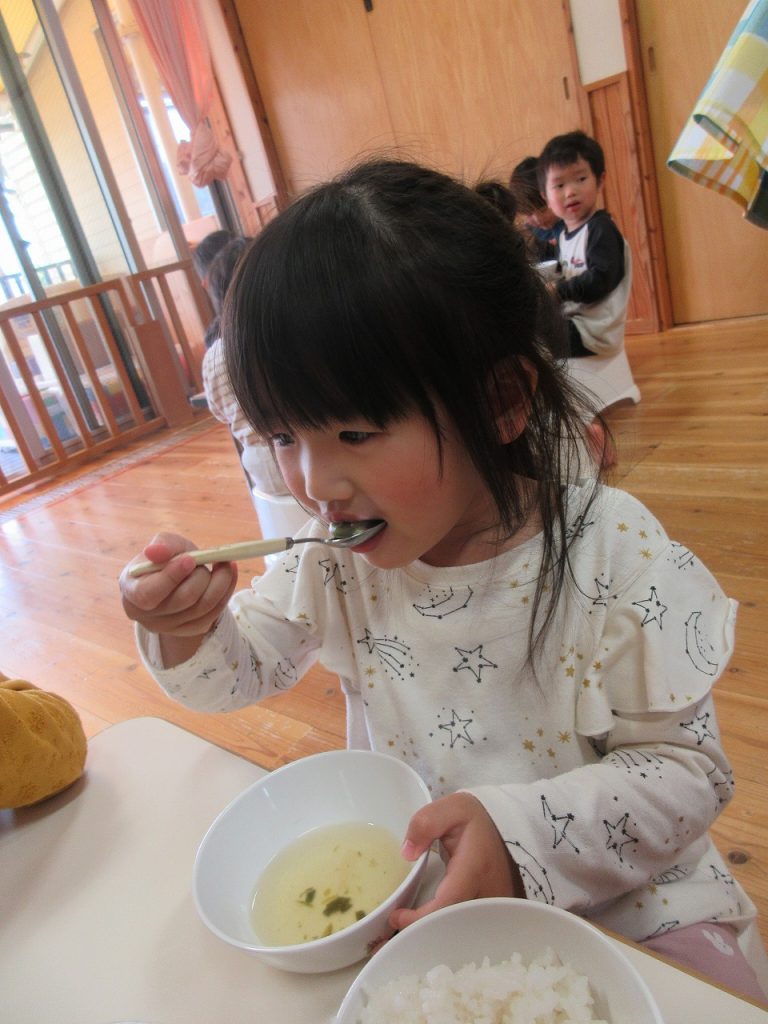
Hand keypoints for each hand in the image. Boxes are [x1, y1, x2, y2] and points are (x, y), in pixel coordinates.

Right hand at [120, 533, 237, 652]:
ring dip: (219, 581)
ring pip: (204, 607)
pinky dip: (226, 591)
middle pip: (183, 600)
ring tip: (224, 563)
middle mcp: (147, 616)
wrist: (178, 578)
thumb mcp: (164, 545)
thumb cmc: (167, 558)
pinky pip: (214, 613)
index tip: (190, 559)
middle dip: (201, 575)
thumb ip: (162, 545)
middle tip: (206, 558)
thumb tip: (154, 551)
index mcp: (131, 592)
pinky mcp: (191, 630)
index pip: (148, 594)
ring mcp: (169, 627)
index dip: (171, 577)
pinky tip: (228, 574)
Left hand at [389, 792, 523, 930]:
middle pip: (453, 929)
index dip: (421, 917)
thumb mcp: (452, 808)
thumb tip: (407, 853)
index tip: (396, 917)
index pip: (448, 903)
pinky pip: (464, 930)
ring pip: (459, 934)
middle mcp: (486, 896)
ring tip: (397, 939)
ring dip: (430, 938)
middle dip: (420, 937)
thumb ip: (427, 823)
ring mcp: (491, 909)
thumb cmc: (476, 820)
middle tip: (386, 940)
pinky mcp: (489, 915)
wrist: (507, 829)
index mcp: (474, 869)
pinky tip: (420, 934)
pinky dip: (441, 934)